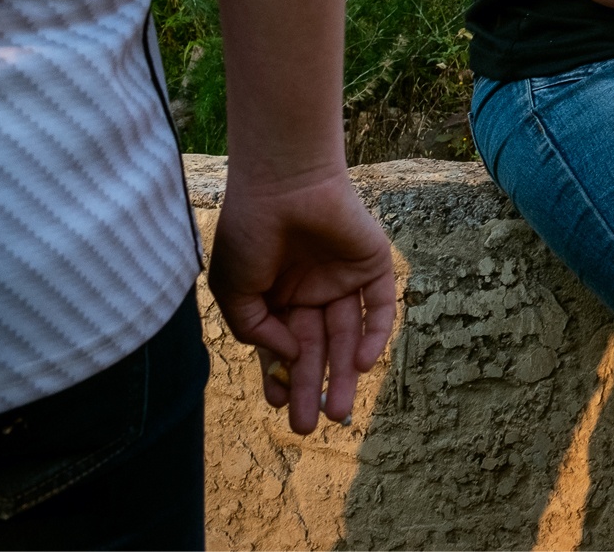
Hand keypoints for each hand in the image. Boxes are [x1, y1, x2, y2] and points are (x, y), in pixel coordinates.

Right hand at [207, 165, 395, 434]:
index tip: (274, 405)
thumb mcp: (234, 290)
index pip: (283, 347)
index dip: (279, 377)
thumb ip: (255, 329)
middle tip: (308, 427)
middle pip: (316, 349)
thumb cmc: (250, 232)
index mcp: (276, 296)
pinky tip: (362, 363)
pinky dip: (374, 335)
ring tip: (339, 411)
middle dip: (310, 387)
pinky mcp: (372, 265)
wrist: (284, 185)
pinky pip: (379, 306)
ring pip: (347, 335)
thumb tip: (286, 358)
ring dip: (345, 373)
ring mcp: (342, 279)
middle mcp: (310, 290)